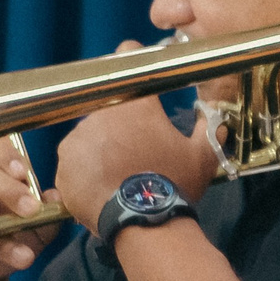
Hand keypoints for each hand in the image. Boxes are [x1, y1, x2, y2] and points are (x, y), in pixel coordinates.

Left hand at [52, 45, 222, 229]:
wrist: (144, 224)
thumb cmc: (175, 184)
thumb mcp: (203, 156)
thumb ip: (208, 128)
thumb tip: (216, 114)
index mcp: (135, 104)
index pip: (125, 56)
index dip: (129, 57)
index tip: (132, 64)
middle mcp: (100, 114)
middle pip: (106, 107)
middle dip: (118, 122)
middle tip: (134, 148)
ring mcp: (77, 141)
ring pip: (89, 136)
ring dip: (100, 148)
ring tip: (117, 174)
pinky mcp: (63, 168)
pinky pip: (74, 164)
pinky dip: (85, 173)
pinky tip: (103, 188)